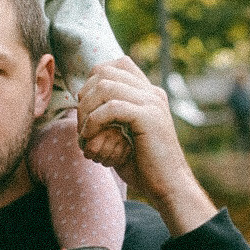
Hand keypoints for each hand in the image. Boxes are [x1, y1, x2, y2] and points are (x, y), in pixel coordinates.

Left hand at [77, 58, 216, 235]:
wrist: (168, 186)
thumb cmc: (143, 165)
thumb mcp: (124, 133)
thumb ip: (110, 113)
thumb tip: (81, 99)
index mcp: (149, 93)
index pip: (118, 64)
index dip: (94, 79)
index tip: (87, 106)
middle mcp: (151, 92)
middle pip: (105, 71)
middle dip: (85, 95)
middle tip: (82, 123)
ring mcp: (152, 102)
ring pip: (105, 86)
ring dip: (86, 109)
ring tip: (85, 132)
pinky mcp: (149, 117)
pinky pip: (111, 107)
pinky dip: (94, 122)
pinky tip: (90, 138)